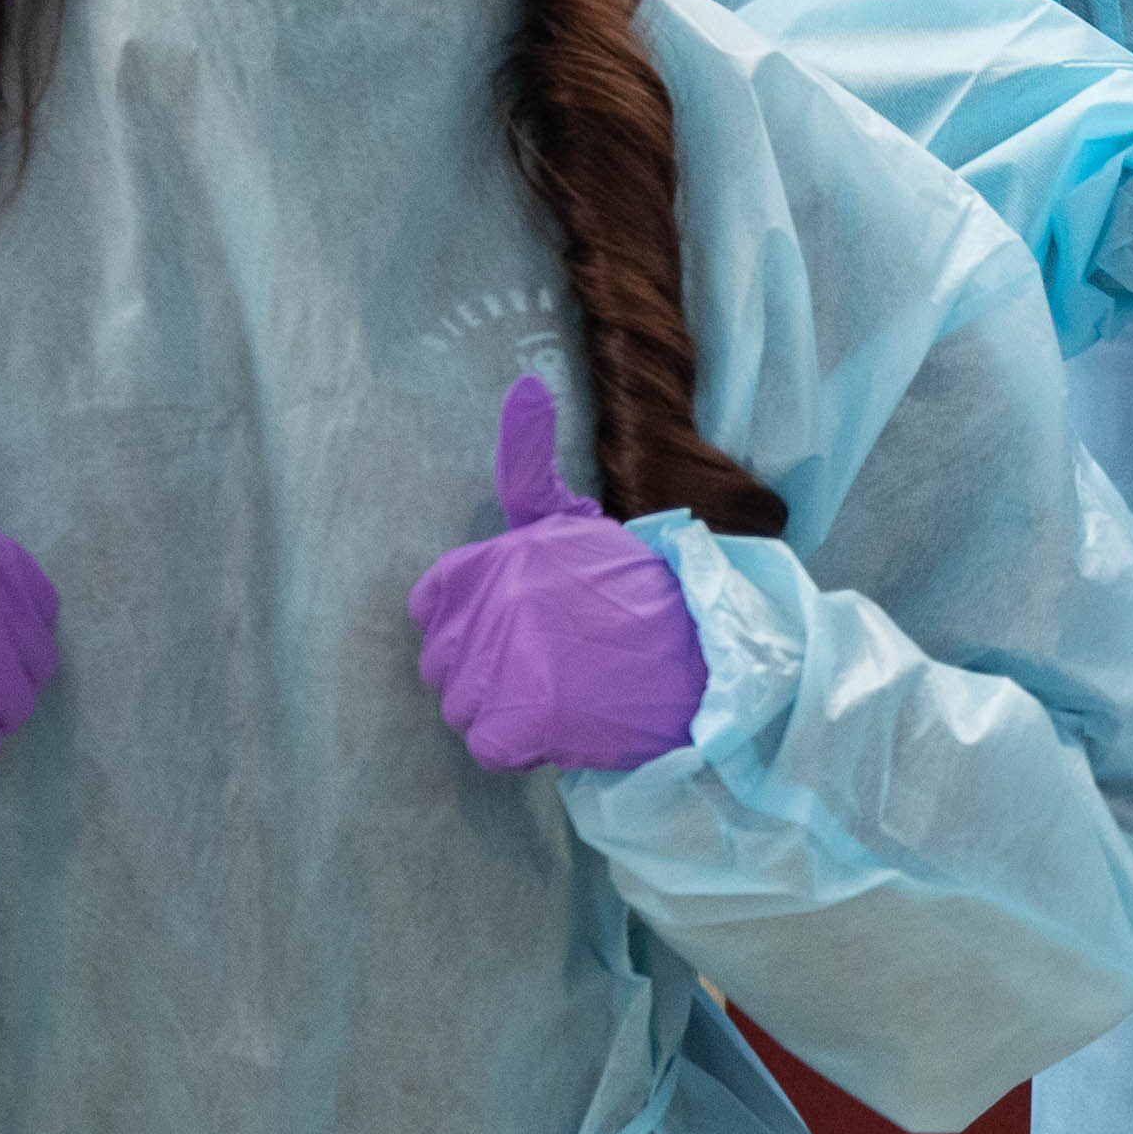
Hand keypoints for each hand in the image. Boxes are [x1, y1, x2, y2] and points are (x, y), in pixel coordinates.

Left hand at [414, 375, 709, 773]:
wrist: (703, 650)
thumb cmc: (635, 589)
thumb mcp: (576, 519)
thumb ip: (526, 469)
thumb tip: (524, 385)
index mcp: (494, 558)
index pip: (429, 604)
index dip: (466, 624)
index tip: (512, 628)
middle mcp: (493, 605)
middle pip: (441, 663)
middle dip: (485, 671)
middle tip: (547, 665)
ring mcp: (506, 662)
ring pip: (461, 707)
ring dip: (504, 711)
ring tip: (561, 693)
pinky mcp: (525, 717)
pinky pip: (486, 745)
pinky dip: (520, 747)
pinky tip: (559, 726)